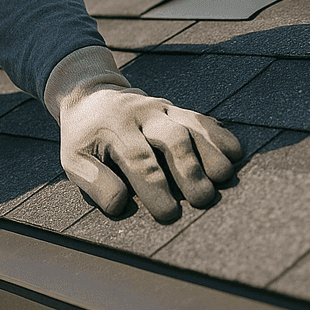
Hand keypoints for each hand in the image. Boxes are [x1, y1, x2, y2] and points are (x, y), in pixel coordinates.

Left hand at [46, 46, 242, 221]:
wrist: (89, 95)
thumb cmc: (84, 138)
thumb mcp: (73, 159)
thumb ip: (93, 182)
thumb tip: (120, 204)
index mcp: (113, 129)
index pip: (137, 159)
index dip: (154, 187)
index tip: (169, 213)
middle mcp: (140, 114)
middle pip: (171, 138)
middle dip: (188, 169)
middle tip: (204, 199)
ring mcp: (160, 108)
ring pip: (190, 126)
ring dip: (210, 151)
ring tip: (224, 177)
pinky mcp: (175, 108)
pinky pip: (200, 118)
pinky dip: (218, 134)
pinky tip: (235, 152)